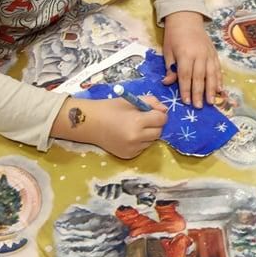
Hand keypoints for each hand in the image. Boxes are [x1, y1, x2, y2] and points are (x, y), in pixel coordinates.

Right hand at [53, 96, 167, 158]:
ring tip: (134, 127)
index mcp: (137, 122)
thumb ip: (151, 102)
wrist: (90, 124)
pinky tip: (128, 136)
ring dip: (148, 134)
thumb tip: (165, 110)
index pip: (161, 119)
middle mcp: (137, 138)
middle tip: (143, 119)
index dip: (158, 114)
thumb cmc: (110, 109)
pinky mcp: (129, 156)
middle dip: (155, 124)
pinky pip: (143, 148)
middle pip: (159, 132)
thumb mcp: (131, 100)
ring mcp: (133, 149)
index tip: (151, 111)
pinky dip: (140, 142)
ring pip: (152, 141)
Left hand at [162, 11, 221, 107]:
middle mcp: (199, 55)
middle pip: (199, 77)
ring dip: (211, 90)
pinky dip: (219, 79)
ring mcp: (208, 54)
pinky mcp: (214, 53)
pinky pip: (218, 68)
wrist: (186, 19)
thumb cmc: (174, 36)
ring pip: (211, 74)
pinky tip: (220, 90)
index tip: (186, 102)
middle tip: (198, 107)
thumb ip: (170, 68)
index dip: (186, 90)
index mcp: (185, 54)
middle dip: (199, 93)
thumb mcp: (167, 51)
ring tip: (210, 102)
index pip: (185, 76)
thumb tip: (168, 82)